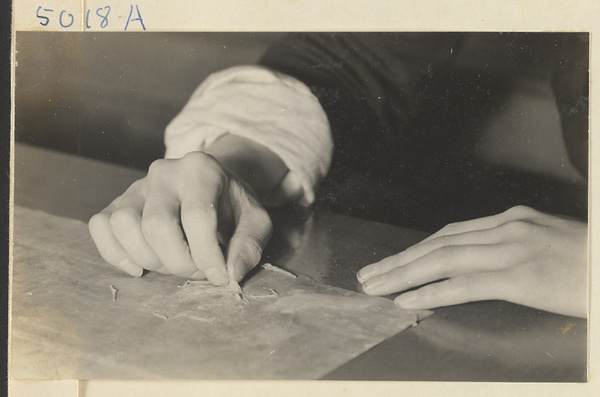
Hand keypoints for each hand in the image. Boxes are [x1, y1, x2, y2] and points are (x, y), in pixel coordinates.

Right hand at [88, 151, 272, 285]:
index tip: (219, 276)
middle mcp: (165, 171)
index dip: (207, 255)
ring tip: (172, 263)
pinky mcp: (118, 202)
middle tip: (197, 271)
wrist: (213, 189)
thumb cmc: (234, 208)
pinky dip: (115, 253)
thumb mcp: (257, 222)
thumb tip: (230, 275)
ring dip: (147, 258)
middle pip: (156, 224)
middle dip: (178, 262)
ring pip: (123, 223)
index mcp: (202, 169)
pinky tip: (140, 266)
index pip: (198, 216)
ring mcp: (137, 185)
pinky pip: (100, 226)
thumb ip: (249, 247)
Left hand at [357, 205, 586, 317]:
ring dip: (402, 274)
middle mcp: (507, 228)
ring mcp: (513, 250)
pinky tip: (407, 299)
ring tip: (374, 287)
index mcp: (512, 220)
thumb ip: (512, 248)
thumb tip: (479, 265)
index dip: (416, 250)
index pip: (450, 234)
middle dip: (398, 260)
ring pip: (443, 260)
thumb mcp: (547, 244)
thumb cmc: (590, 262)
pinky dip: (431, 291)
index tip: (391, 262)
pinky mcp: (522, 276)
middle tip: (367, 275)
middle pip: (438, 244)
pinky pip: (465, 284)